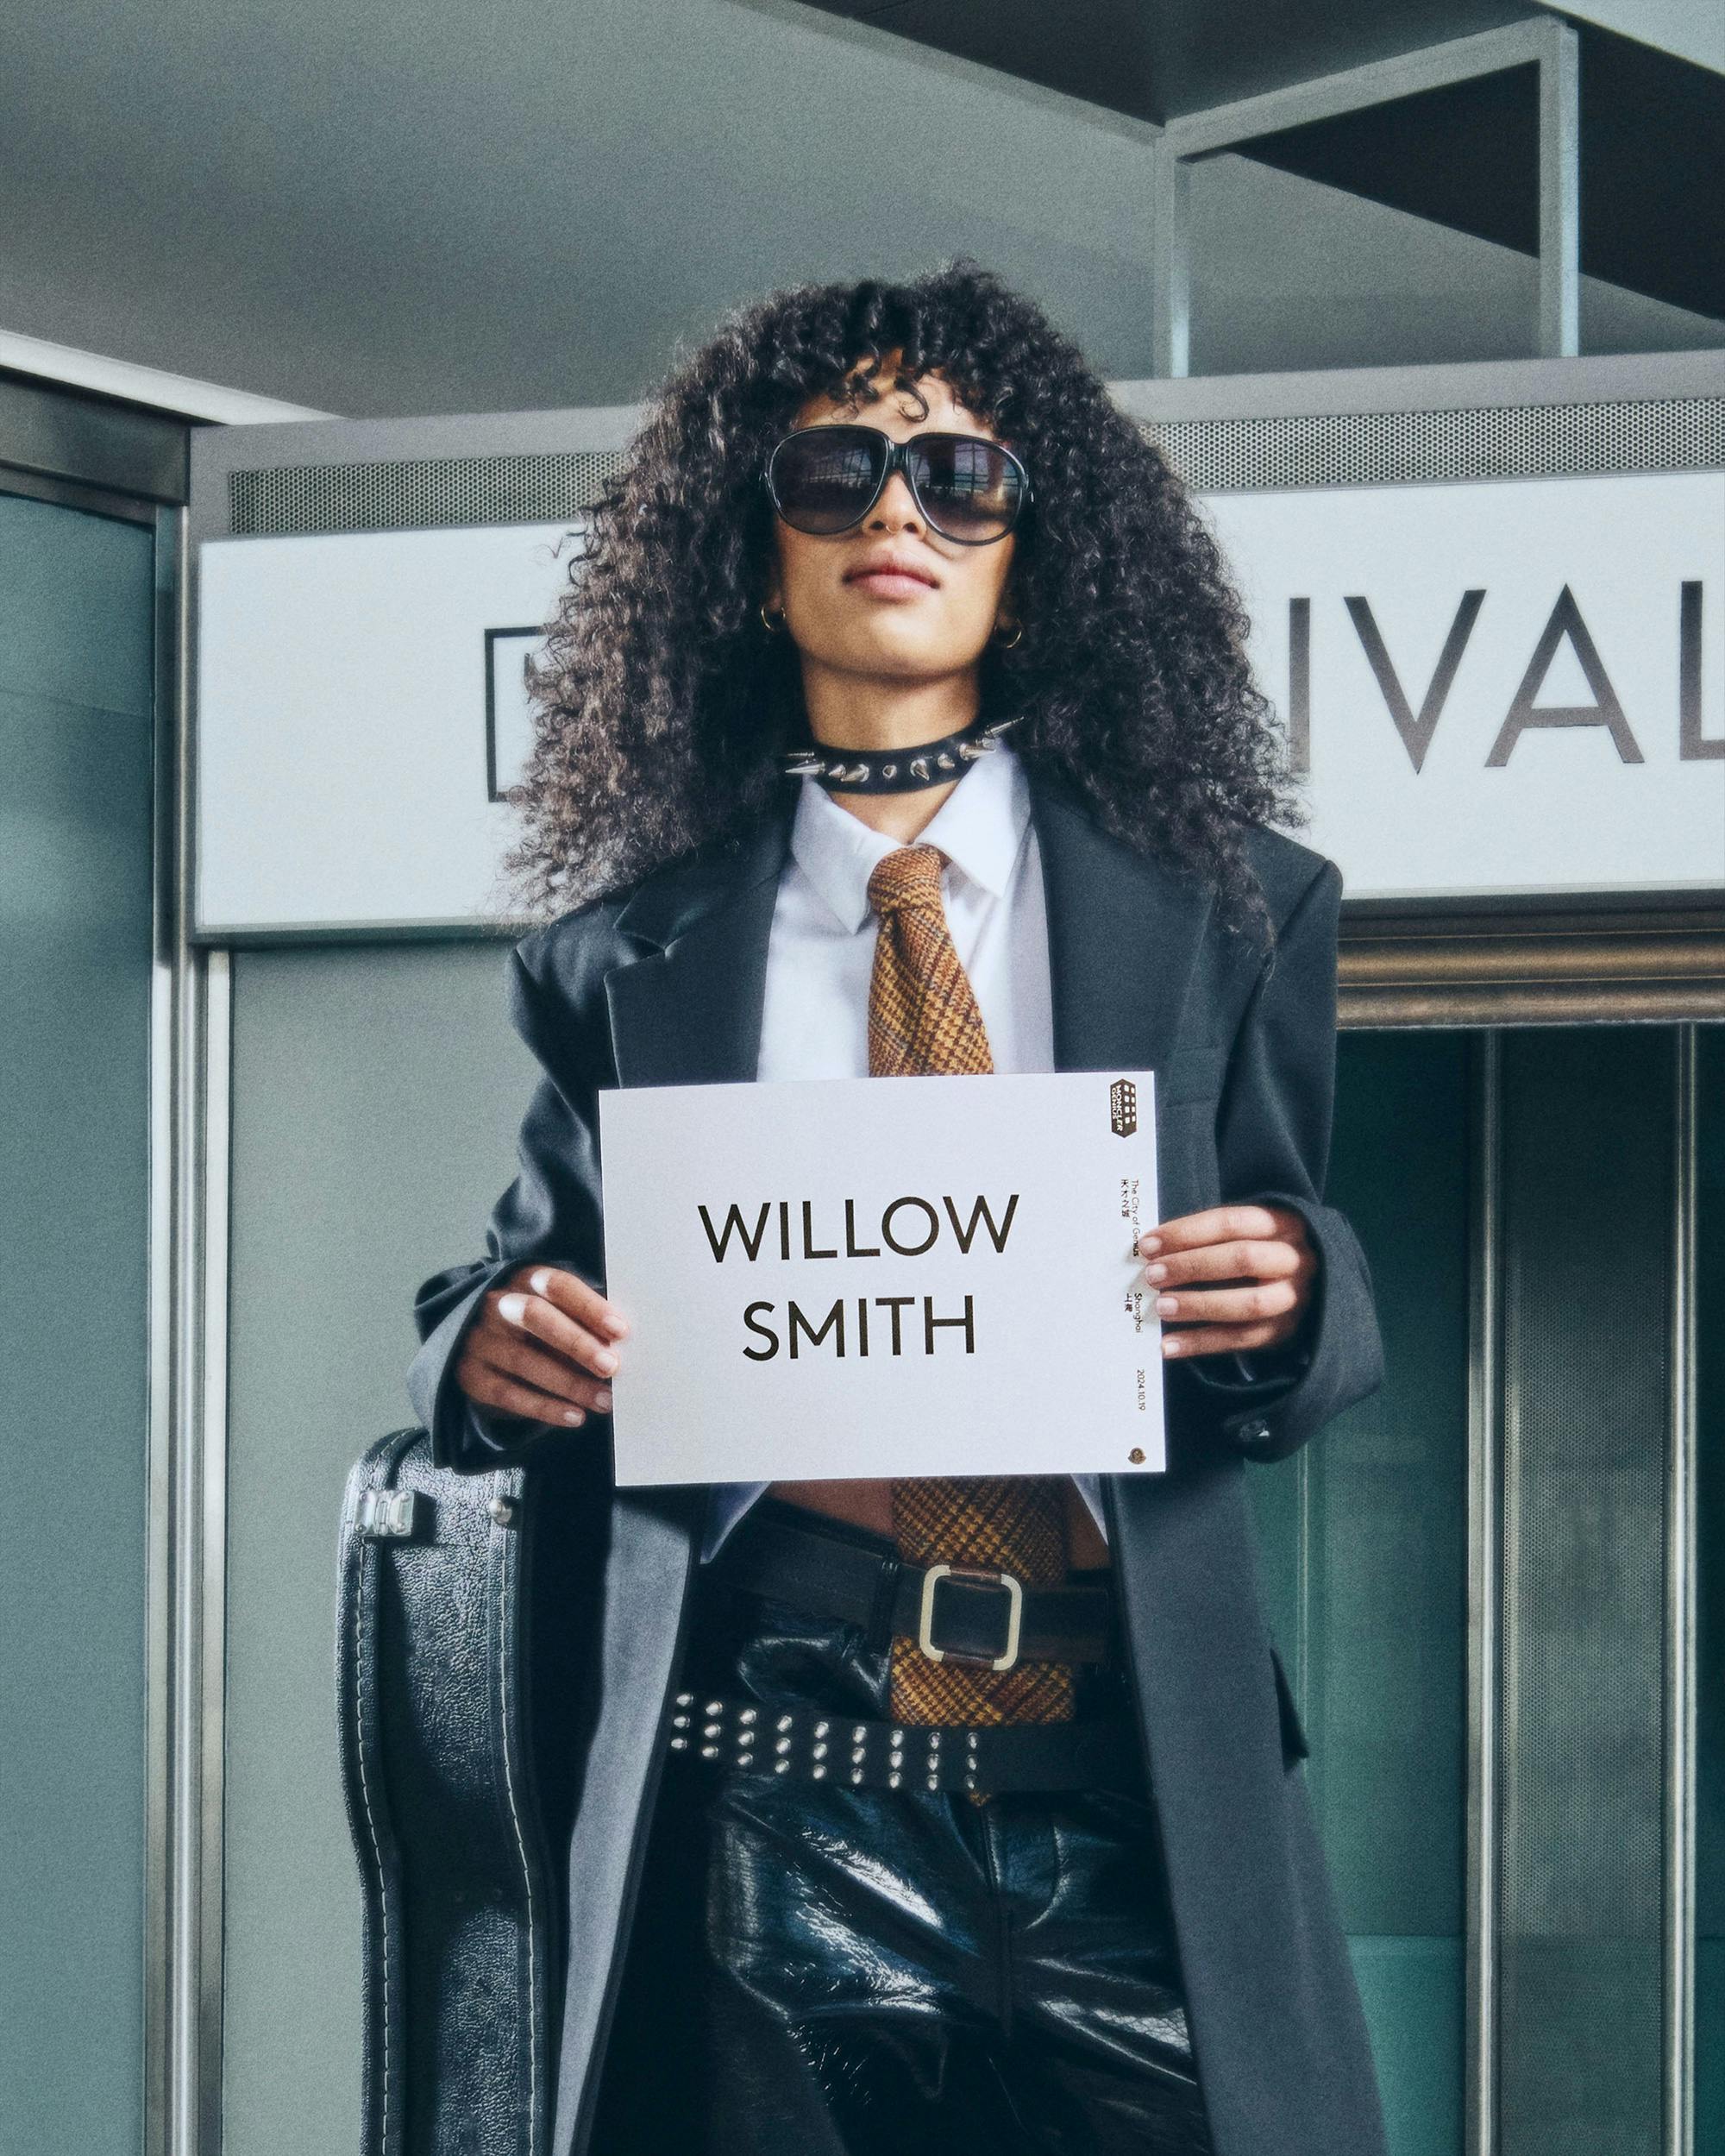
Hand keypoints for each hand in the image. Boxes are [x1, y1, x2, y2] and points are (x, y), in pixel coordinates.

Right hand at [453, 1264, 628, 1426]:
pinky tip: (576, 1416)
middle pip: (535, 1316)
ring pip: (524, 1361)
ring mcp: (479, 1340)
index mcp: (524, 1279)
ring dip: (570, 1384)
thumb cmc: (538, 1324)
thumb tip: (620, 1344)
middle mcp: (497, 1305)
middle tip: (610, 1366)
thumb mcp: (557, 1311)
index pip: (557, 1285)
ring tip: (603, 1400)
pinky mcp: (471, 1375)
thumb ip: (584, 1320)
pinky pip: (509, 1394)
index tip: (620, 1330)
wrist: (480, 1342)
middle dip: (576, 1342)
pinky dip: (545, 1408)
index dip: (589, 1306)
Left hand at [1136, 1204, 1315, 1360]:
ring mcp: (1294, 1298)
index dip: (1187, 1232)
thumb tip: (1153, 1249)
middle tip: (1153, 1275)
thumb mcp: (1249, 1232)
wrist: (1312, 1284)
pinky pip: (1241, 1340)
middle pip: (1242, 1259)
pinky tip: (1169, 1345)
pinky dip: (1201, 1344)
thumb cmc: (1262, 1251)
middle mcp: (1295, 1259)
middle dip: (1192, 1266)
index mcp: (1283, 1224)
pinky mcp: (1285, 1331)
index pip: (1231, 1223)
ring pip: (1247, 1303)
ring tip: (1161, 1307)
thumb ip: (1211, 1236)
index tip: (1148, 1244)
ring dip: (1199, 1305)